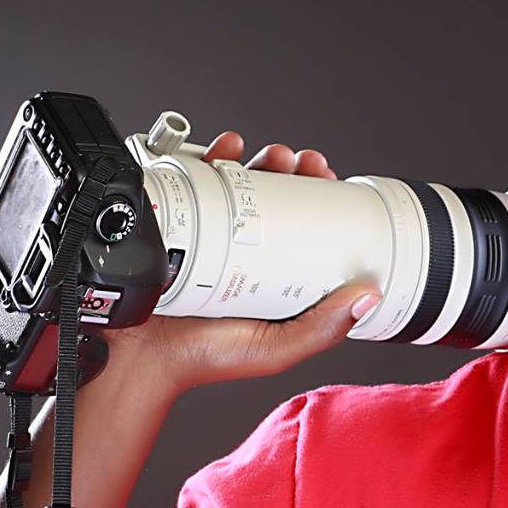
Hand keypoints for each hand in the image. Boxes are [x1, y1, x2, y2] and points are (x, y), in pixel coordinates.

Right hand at [95, 130, 375, 396]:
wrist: (139, 356)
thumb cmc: (206, 358)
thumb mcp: (277, 348)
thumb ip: (322, 329)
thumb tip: (368, 296)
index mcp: (277, 278)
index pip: (307, 226)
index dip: (321, 198)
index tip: (330, 179)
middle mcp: (247, 253)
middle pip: (276, 198)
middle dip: (292, 171)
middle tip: (300, 163)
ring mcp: (211, 236)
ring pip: (240, 185)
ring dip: (259, 160)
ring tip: (272, 157)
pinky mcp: (179, 225)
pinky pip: (196, 183)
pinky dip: (211, 158)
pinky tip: (225, 149)